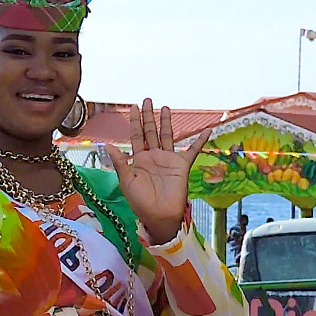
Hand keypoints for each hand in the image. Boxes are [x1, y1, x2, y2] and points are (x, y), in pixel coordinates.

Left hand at [105, 99, 211, 244]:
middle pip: (150, 132)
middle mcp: (153, 156)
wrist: (158, 216)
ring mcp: (168, 160)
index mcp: (138, 159)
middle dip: (148, 116)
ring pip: (167, 136)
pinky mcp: (182, 166)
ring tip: (165, 108)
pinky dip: (200, 140)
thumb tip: (108, 144)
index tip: (133, 107)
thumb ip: (119, 162)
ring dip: (166, 122)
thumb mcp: (126, 181)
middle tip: (147, 100)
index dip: (135, 122)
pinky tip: (208, 130)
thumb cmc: (140, 201)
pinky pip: (193, 150)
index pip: (136, 136)